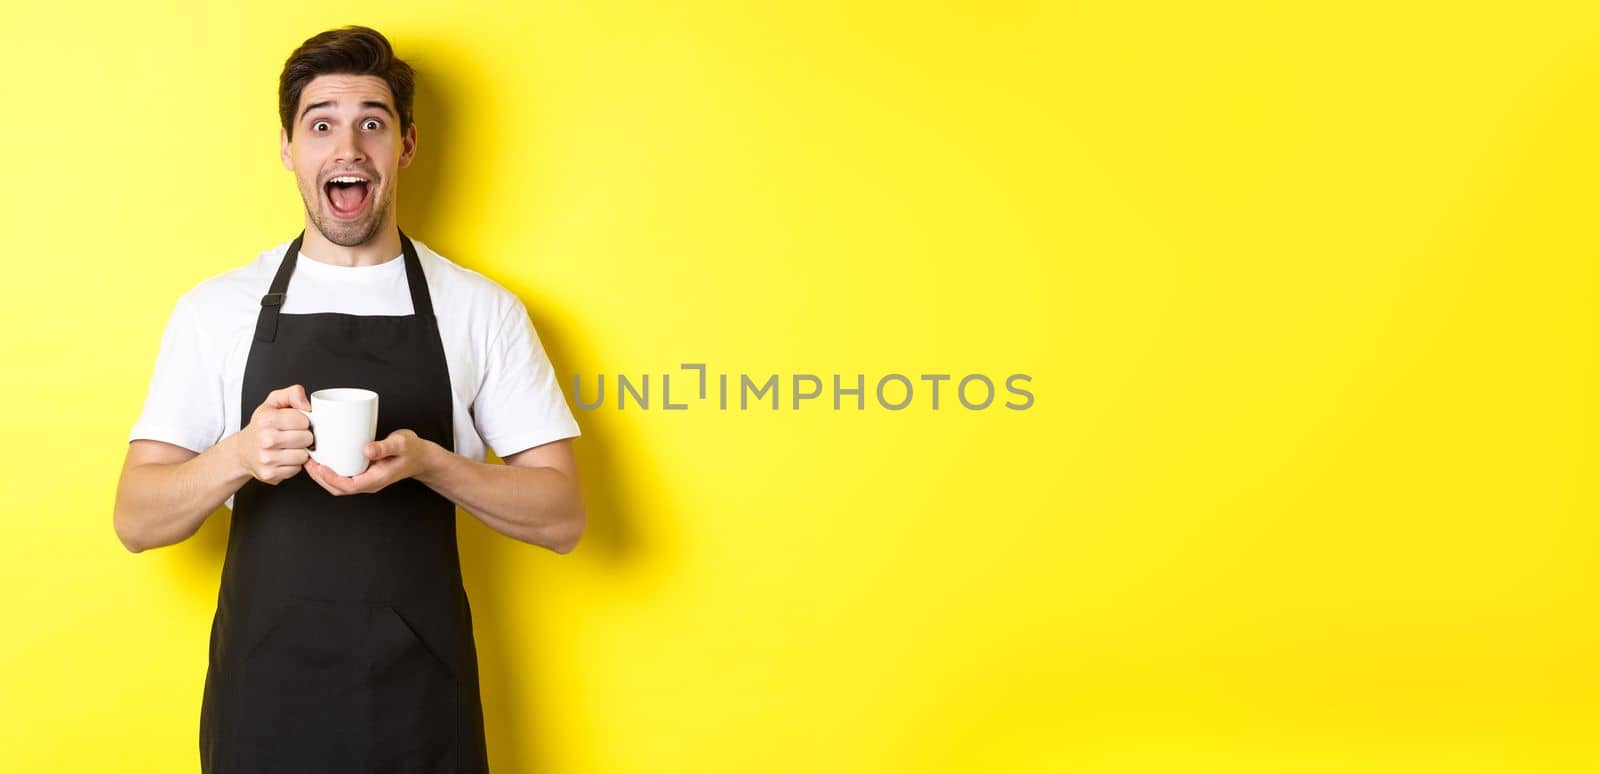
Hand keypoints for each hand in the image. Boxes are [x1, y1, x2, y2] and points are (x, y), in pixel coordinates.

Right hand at [233, 385, 312, 484]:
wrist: (243, 451)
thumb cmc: (262, 426)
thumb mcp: (273, 402)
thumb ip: (292, 394)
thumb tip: (307, 404)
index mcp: (267, 420)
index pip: (304, 420)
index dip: (303, 421)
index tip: (294, 423)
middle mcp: (265, 440)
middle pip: (306, 438)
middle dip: (303, 436)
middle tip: (292, 435)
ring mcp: (267, 459)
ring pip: (303, 456)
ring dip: (300, 451)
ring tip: (288, 447)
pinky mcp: (270, 474)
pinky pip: (296, 469)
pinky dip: (293, 464)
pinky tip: (283, 458)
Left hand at [304, 429, 434, 495]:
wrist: (421, 457)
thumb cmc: (412, 450)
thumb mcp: (401, 444)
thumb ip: (385, 447)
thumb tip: (366, 450)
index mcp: (375, 480)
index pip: (347, 486)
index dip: (330, 478)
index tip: (318, 466)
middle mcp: (368, 483)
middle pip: (338, 488)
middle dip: (320, 478)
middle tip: (307, 462)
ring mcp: (365, 479)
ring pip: (338, 484)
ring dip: (322, 475)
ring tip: (311, 460)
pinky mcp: (363, 473)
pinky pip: (343, 476)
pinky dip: (330, 470)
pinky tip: (324, 457)